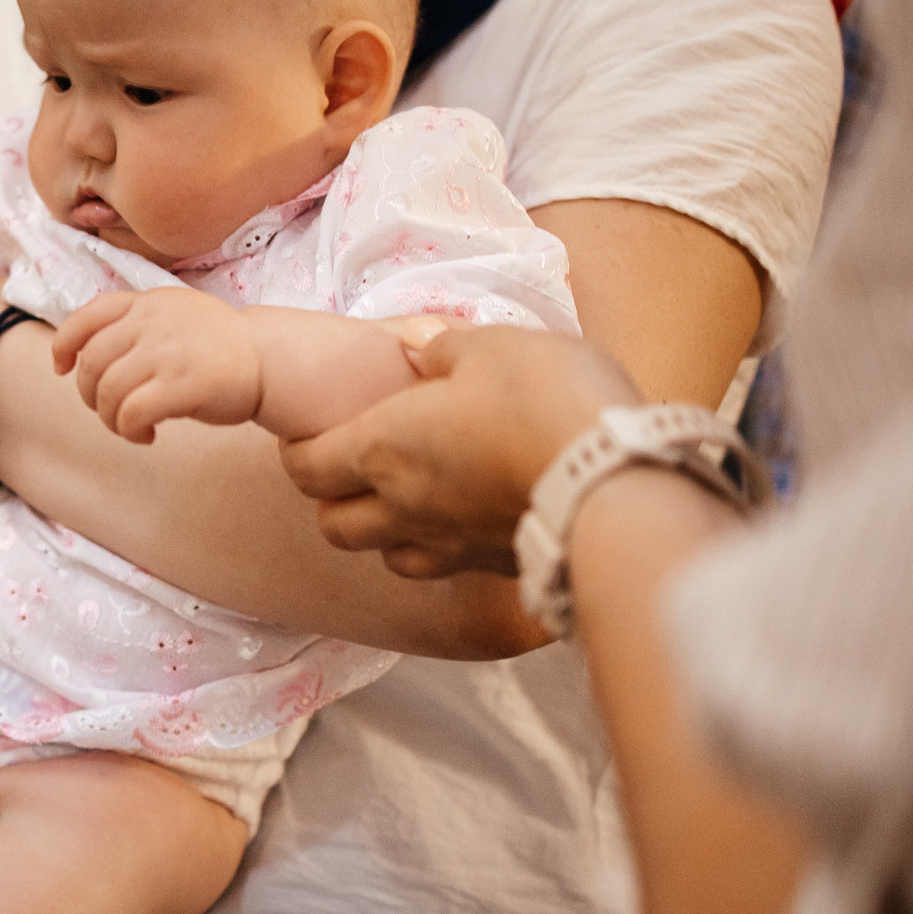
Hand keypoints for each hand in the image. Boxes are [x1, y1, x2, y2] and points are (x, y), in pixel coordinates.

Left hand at [52, 288, 262, 442]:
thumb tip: (87, 357)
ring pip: (108, 391)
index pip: (89, 316)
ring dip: (110, 419)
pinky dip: (130, 431)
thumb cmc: (217, 348)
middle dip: (90, 395)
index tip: (62, 368)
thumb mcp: (174, 316)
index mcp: (148, 303)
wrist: (268, 360)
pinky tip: (147, 436)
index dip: (64, 344)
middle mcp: (153, 322)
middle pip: (92, 363)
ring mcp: (168, 351)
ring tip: (130, 427)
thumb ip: (135, 325)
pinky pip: (132, 413)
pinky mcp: (183, 384)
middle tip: (110, 412)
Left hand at [279, 324, 638, 578]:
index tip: (311, 432)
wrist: (613, 479)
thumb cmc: (544, 399)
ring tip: (405, 499)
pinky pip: (443, 568)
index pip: (308, 468)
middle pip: (334, 526)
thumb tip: (418, 346)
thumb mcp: (492, 345)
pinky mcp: (493, 567)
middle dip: (332, 499)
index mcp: (385, 449)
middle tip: (353, 468)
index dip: (299, 451)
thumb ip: (444, 347)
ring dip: (381, 531)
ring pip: (384, 555)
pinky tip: (461, 520)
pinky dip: (437, 549)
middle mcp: (404, 507)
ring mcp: (448, 545)